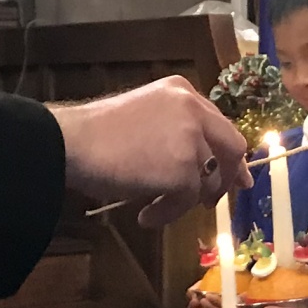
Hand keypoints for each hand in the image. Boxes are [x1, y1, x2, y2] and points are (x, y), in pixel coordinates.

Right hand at [51, 77, 249, 225]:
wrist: (72, 142)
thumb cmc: (97, 134)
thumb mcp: (146, 119)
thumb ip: (176, 131)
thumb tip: (200, 164)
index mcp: (182, 92)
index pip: (220, 125)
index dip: (228, 154)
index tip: (235, 175)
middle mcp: (193, 109)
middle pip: (231, 147)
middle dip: (227, 177)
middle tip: (213, 200)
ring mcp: (191, 139)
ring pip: (207, 180)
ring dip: (183, 201)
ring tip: (154, 207)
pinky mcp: (184, 169)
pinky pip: (186, 201)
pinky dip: (167, 213)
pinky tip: (146, 215)